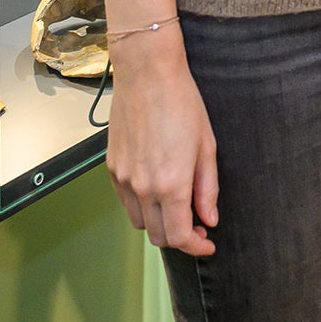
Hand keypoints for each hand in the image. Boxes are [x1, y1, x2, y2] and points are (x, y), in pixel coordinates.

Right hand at [103, 0, 217, 255]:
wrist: (147, 75)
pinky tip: (158, 189)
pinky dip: (142, 206)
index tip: (208, 243)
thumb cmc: (183, 104)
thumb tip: (209, 219)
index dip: (195, 246)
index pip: (178, 236)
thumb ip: (207, 188)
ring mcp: (122, 179)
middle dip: (179, 237)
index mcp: (170, 184)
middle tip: (197, 225)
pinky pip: (125, 201)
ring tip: (178, 207)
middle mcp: (141, 188)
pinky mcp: (111, 168)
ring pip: (139, 221)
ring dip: (159, 223)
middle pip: (157, 235)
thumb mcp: (206, 146)